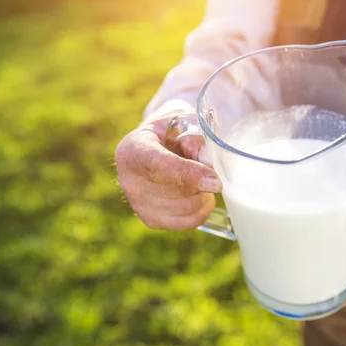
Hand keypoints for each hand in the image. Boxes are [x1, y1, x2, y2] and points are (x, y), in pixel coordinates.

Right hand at [115, 108, 219, 229]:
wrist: (155, 148)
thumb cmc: (172, 133)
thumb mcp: (183, 123)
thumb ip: (197, 139)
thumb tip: (209, 162)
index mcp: (134, 150)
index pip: (160, 166)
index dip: (190, 175)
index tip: (215, 181)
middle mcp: (130, 180)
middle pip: (179, 191)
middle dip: (202, 181)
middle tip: (206, 168)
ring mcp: (138, 204)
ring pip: (187, 208)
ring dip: (203, 195)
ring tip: (201, 179)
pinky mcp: (150, 220)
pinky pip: (187, 222)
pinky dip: (201, 210)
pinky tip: (201, 196)